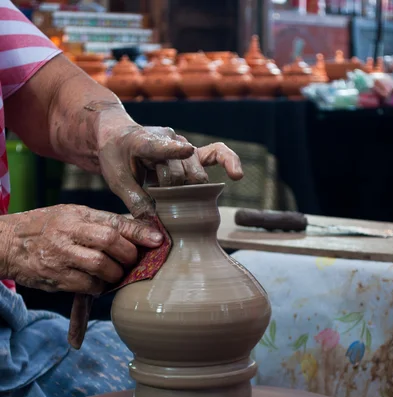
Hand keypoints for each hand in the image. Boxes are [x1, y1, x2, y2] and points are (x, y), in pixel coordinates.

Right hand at [2, 204, 161, 293]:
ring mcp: (61, 256)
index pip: (113, 222)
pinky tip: (97, 284)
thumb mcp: (71, 215)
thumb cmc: (46, 227)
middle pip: (111, 243)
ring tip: (115, 273)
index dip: (139, 232)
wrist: (6, 243)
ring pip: (102, 267)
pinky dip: (99, 288)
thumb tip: (138, 230)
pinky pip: (89, 286)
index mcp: (76, 215)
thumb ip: (100, 222)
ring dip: (116, 274)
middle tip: (132, 261)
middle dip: (128, 255)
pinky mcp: (57, 278)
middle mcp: (68, 233)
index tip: (158, 240)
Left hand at [94, 111, 242, 217]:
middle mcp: (169, 139)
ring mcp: (183, 144)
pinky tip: (237, 176)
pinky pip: (217, 153)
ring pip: (197, 173)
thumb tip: (154, 224)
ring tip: (167, 185)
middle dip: (172, 189)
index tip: (186, 150)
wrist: (118, 136)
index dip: (173, 151)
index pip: (160, 147)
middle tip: (154, 188)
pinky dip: (229, 162)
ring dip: (187, 187)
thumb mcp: (117, 180)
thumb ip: (134, 200)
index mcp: (144, 141)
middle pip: (182, 173)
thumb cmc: (115, 156)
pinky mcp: (193, 151)